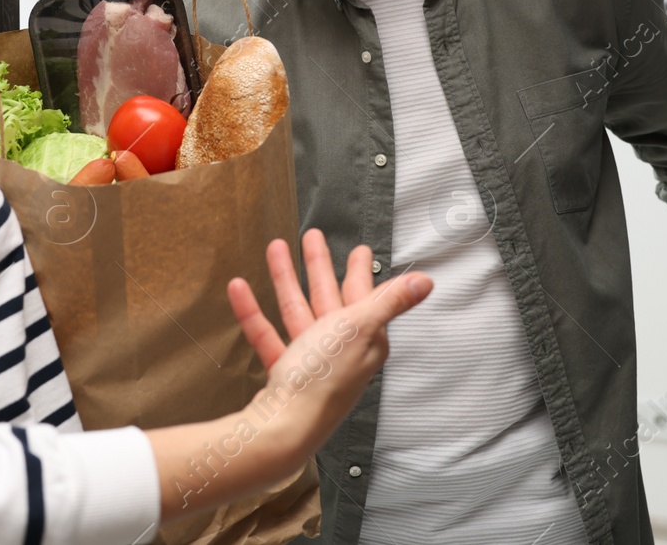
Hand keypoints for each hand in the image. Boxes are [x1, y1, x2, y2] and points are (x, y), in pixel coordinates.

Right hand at [226, 230, 430, 460]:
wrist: (282, 429)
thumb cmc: (322, 379)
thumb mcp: (358, 329)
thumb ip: (390, 302)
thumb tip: (427, 282)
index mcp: (365, 340)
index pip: (366, 297)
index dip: (360, 271)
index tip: (357, 249)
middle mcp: (341, 351)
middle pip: (330, 299)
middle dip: (319, 266)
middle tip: (311, 236)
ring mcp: (311, 363)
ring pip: (297, 310)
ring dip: (286, 279)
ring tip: (274, 248)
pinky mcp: (284, 374)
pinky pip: (268, 334)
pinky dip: (254, 312)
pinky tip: (239, 289)